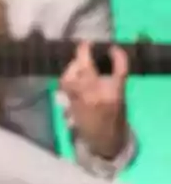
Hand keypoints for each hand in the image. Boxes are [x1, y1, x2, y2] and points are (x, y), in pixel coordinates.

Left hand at [59, 41, 128, 158]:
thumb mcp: (120, 99)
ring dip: (72, 66)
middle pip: (87, 68)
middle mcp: (96, 95)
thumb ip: (112, 81)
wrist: (102, 138)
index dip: (118, 57)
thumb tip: (101, 58)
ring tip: (78, 62)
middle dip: (83, 52)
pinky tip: (71, 74)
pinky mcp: (69, 102)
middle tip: (85, 44)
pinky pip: (64, 83)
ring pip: (70, 75)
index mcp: (115, 95)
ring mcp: (80, 98)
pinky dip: (66, 76)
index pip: (119, 71)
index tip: (113, 48)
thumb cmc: (113, 117)